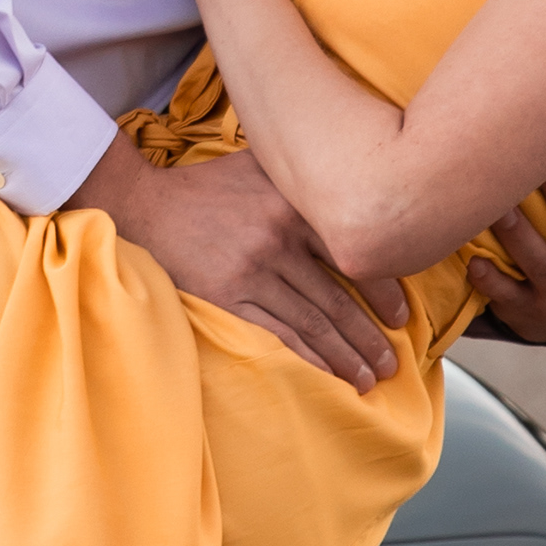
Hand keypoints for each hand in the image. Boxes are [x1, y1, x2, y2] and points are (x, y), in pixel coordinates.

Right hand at [72, 124, 405, 392]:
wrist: (145, 204)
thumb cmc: (207, 186)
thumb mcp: (260, 165)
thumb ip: (303, 175)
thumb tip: (356, 176)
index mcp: (293, 204)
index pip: (353, 253)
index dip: (383, 291)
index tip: (401, 317)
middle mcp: (278, 237)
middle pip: (337, 297)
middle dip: (370, 336)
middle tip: (394, 364)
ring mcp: (251, 270)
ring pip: (312, 323)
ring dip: (345, 357)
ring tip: (368, 380)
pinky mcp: (225, 296)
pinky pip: (276, 335)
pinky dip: (306, 360)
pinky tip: (326, 378)